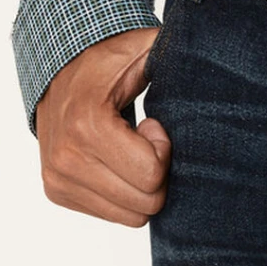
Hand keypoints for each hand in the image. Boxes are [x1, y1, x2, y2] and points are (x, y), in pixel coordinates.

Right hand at [36, 27, 171, 226]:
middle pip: (144, 205)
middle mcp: (67, 159)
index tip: (153, 124)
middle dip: (156, 173)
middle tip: (144, 138)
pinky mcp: (56, 191)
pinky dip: (122, 191)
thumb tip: (209, 51)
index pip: (151, 175)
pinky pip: (111, 215)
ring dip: (139, 185)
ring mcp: (58, 179)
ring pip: (130, 217)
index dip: (164, 150)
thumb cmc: (107, 57)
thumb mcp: (143, 48)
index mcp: (88, 125)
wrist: (58, 66)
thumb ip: (175, 54)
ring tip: (129, 148)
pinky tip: (114, 158)